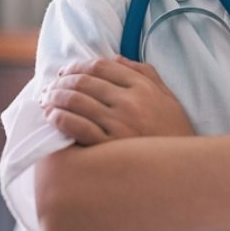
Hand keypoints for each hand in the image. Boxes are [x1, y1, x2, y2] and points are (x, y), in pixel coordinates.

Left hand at [40, 55, 194, 145]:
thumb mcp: (168, 98)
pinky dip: (60, 118)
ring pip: (77, 102)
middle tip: (50, 87)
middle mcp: (130, 101)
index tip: (66, 71)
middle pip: (85, 82)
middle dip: (62, 82)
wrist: (182, 171)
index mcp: (143, 87)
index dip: (78, 66)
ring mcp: (119, 124)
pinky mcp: (109, 147)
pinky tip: (52, 117)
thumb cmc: (174, 133)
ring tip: (46, 101)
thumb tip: (116, 59)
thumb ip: (145, 74)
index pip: (102, 66)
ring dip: (55, 98)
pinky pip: (77, 127)